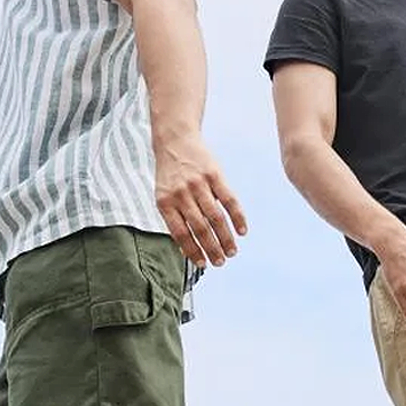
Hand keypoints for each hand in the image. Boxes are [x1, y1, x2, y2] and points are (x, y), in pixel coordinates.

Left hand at [153, 131, 246, 265]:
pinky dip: (237, 217)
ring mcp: (199, 184)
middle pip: (200, 228)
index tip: (203, 265)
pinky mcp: (215, 174)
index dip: (193, 251)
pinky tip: (243, 231)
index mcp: (165, 202)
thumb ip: (173, 219)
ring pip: (215, 217)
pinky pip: (229, 199)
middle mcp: (181, 194)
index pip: (180, 233)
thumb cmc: (170, 174)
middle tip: (221, 262)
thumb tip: (186, 250)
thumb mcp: (163, 195)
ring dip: (225, 237)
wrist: (175, 140)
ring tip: (232, 251)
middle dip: (212, 248)